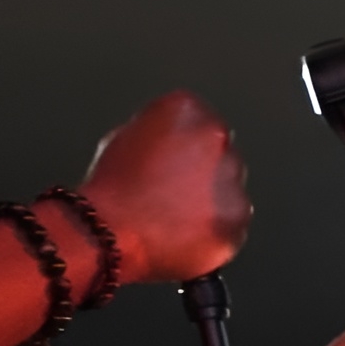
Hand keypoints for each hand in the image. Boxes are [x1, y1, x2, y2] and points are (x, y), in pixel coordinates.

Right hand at [76, 92, 249, 282]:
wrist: (108, 233)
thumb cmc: (110, 189)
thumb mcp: (125, 137)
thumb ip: (161, 132)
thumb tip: (175, 145)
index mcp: (187, 109)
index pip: (199, 120)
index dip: (184, 145)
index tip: (174, 161)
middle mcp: (215, 137)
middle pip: (219, 153)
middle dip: (202, 172)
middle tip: (173, 193)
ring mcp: (230, 179)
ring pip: (229, 189)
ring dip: (210, 201)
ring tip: (174, 219)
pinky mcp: (235, 219)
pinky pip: (232, 225)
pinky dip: (213, 232)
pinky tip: (184, 236)